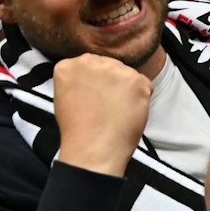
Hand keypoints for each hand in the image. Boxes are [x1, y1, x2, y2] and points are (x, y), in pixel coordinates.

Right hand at [53, 54, 155, 176]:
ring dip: (126, 90)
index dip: (94, 82)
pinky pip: (144, 84)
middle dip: (111, 82)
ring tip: (115, 111)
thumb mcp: (65, 96)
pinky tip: (127, 112)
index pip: (89, 64)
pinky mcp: (136, 79)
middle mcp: (90, 61)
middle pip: (109, 65)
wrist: (93, 149)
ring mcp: (115, 69)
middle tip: (106, 106)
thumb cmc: (78, 130)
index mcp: (68, 65)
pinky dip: (141, 98)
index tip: (93, 96)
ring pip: (127, 75)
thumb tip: (94, 77)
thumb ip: (77, 79)